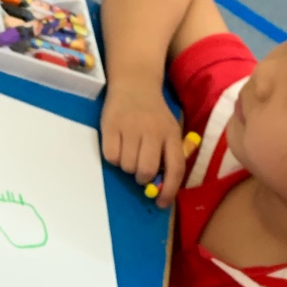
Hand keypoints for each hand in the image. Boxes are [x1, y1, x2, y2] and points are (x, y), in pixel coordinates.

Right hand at [101, 83, 187, 207]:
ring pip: (127, 166)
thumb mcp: (168, 131)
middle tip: (140, 170)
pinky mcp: (111, 125)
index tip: (161, 203)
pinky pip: (111, 157)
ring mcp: (130, 127)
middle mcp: (152, 131)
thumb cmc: (154, 114)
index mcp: (171, 134)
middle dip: (142, 177)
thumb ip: (168, 156)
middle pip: (146, 171)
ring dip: (127, 167)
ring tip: (129, 152)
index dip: (169, 191)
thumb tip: (159, 188)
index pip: (175, 169)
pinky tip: (117, 146)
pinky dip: (113, 158)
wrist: (135, 83)